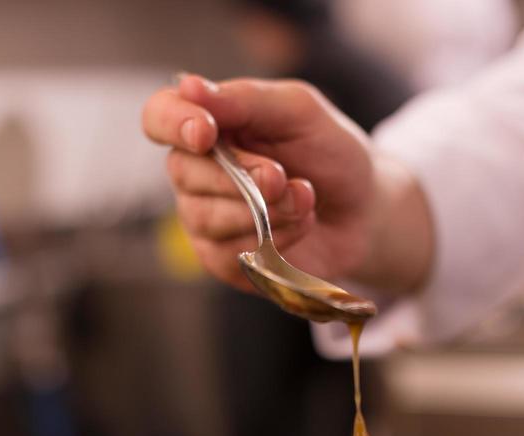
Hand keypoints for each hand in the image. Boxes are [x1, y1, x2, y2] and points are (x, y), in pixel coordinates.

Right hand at [142, 74, 432, 294]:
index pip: (160, 117)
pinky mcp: (223, 261)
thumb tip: (189, 86)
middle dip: (241, 177)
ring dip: (266, 211)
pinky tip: (298, 227)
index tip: (207, 133)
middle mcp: (196, 172)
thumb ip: (247, 99)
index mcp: (208, 124)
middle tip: (284, 176)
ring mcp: (205, 220)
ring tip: (304, 200)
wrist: (364, 212)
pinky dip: (273, 241)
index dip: (174, 124)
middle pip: (184, 173)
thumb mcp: (299, 112)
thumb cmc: (330, 154)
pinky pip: (230, 254)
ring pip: (208, 218)